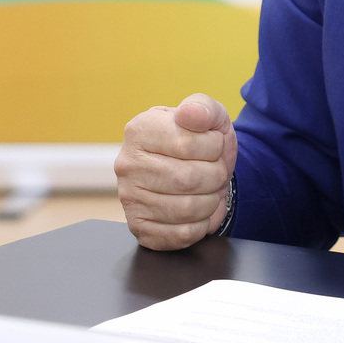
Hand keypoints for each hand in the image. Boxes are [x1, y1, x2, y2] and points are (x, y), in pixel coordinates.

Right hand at [114, 93, 236, 250]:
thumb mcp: (209, 115)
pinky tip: (199, 210)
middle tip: (215, 170)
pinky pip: (181, 234)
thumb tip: (190, 113)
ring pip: (186, 208)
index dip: (213, 147)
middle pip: (187, 180)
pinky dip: (201, 224)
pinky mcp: (139, 228)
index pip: (186, 144)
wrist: (197, 169)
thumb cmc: (201, 141)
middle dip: (215, 176)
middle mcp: (127, 164)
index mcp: (140, 129)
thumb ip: (203, 108)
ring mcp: (129, 198)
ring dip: (211, 200)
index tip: (213, 145)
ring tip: (208, 189)